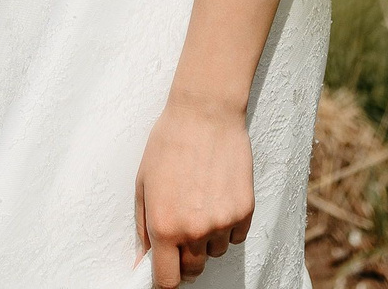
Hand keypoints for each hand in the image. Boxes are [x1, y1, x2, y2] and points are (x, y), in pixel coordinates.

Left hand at [133, 92, 253, 285]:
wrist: (205, 115)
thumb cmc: (168, 145)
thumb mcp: (143, 185)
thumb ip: (143, 228)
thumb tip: (142, 261)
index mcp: (165, 227)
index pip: (168, 281)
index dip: (166, 280)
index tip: (166, 272)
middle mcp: (195, 230)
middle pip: (194, 270)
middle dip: (186, 258)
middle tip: (182, 230)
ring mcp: (223, 222)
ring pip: (215, 252)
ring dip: (207, 239)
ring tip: (199, 203)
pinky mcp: (244, 211)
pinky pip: (235, 237)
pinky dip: (227, 226)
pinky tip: (217, 197)